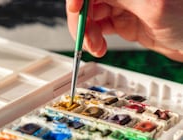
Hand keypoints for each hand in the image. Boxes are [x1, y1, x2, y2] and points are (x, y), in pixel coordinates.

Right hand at [66, 0, 182, 61]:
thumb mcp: (153, 7)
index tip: (75, 9)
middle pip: (88, 1)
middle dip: (83, 20)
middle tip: (86, 38)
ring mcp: (121, 5)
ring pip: (91, 15)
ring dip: (87, 33)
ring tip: (95, 48)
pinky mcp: (121, 20)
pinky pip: (99, 28)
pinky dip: (94, 39)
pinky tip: (98, 48)